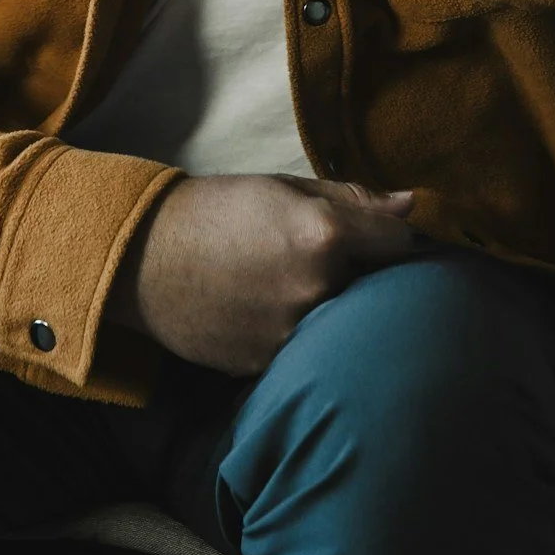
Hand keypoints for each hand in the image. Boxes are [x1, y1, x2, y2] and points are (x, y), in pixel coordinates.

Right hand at [107, 173, 416, 372]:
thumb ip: (353, 199)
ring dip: (327, 309)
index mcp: (324, 235)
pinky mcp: (265, 366)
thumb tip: (412, 206)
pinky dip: (296, 334)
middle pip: (372, 290)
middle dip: (359, 276)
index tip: (369, 235)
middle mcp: (315, 289)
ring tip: (283, 286)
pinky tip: (263, 312)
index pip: (398, 245)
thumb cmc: (218, 210)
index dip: (387, 237)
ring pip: (338, 324)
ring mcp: (290, 335)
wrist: (142, 258)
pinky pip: (304, 351)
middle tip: (318, 262)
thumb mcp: (284, 188)